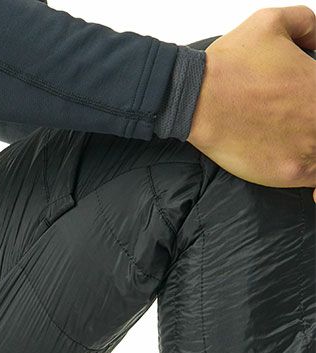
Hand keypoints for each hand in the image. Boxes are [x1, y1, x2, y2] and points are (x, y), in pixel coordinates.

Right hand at [187, 6, 315, 201]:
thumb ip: (308, 25)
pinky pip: (315, 182)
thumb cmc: (228, 65)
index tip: (309, 105)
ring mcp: (308, 147)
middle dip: (315, 125)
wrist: (196, 99)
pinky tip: (302, 167)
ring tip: (302, 146)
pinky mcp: (289, 172)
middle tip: (303, 125)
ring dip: (314, 151)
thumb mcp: (273, 22)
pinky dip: (313, 179)